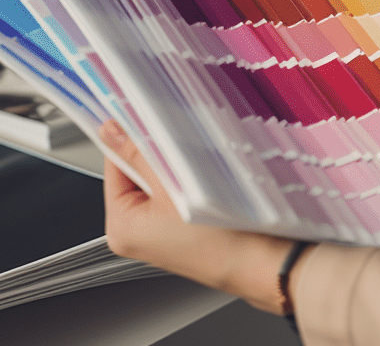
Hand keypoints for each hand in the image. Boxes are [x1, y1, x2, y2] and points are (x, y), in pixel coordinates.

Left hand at [101, 121, 297, 312]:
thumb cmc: (223, 240)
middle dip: (159, 156)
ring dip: (178, 170)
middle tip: (184, 150)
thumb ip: (140, 153)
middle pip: (138, 173)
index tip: (145, 117)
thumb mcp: (175, 185)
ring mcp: (159, 235)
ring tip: (201, 173)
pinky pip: (176, 197)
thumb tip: (114, 131)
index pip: (115, 164)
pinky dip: (190, 185)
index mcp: (121, 227)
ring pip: (160, 183)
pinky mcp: (181, 233)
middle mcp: (135, 235)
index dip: (132, 138)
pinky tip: (209, 186)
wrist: (265, 263)